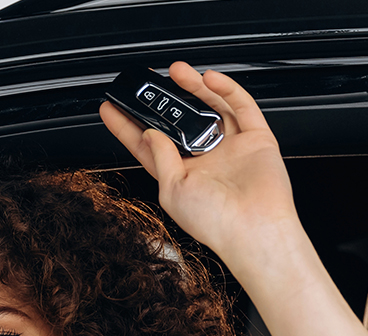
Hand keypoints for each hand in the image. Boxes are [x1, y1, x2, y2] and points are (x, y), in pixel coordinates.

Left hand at [99, 62, 298, 272]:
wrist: (254, 231)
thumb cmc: (215, 222)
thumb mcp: (172, 190)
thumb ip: (159, 158)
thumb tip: (149, 134)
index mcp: (181, 173)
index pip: (148, 143)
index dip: (129, 124)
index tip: (112, 107)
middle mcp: (206, 158)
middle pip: (181, 119)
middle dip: (164, 99)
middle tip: (147, 81)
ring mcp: (231, 147)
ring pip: (210, 107)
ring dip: (193, 87)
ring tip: (175, 72)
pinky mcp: (256, 139)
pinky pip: (241, 106)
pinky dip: (226, 89)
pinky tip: (209, 79)